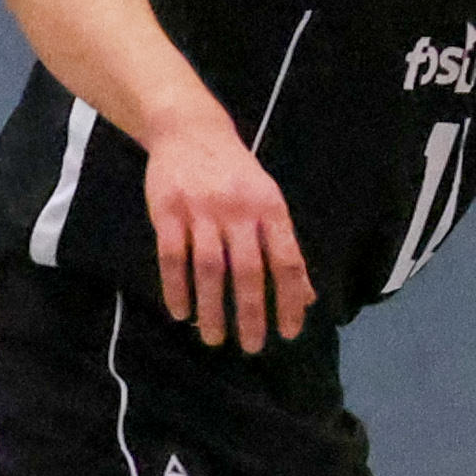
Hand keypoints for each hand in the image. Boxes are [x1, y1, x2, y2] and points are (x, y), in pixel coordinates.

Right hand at [145, 113, 313, 352]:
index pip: (286, 261)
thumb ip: (284, 248)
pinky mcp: (168, 211)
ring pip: (209, 269)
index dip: (289, 300)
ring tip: (214, 338)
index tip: (289, 332)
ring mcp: (201, 210)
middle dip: (252, 313)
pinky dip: (177, 288)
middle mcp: (239, 210)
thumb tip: (306, 297)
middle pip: (248, 271)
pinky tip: (181, 313)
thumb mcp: (268, 202)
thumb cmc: (235, 172)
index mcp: (270, 208)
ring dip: (212, 308)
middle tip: (252, 347)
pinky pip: (172, 258)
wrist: (190, 129)